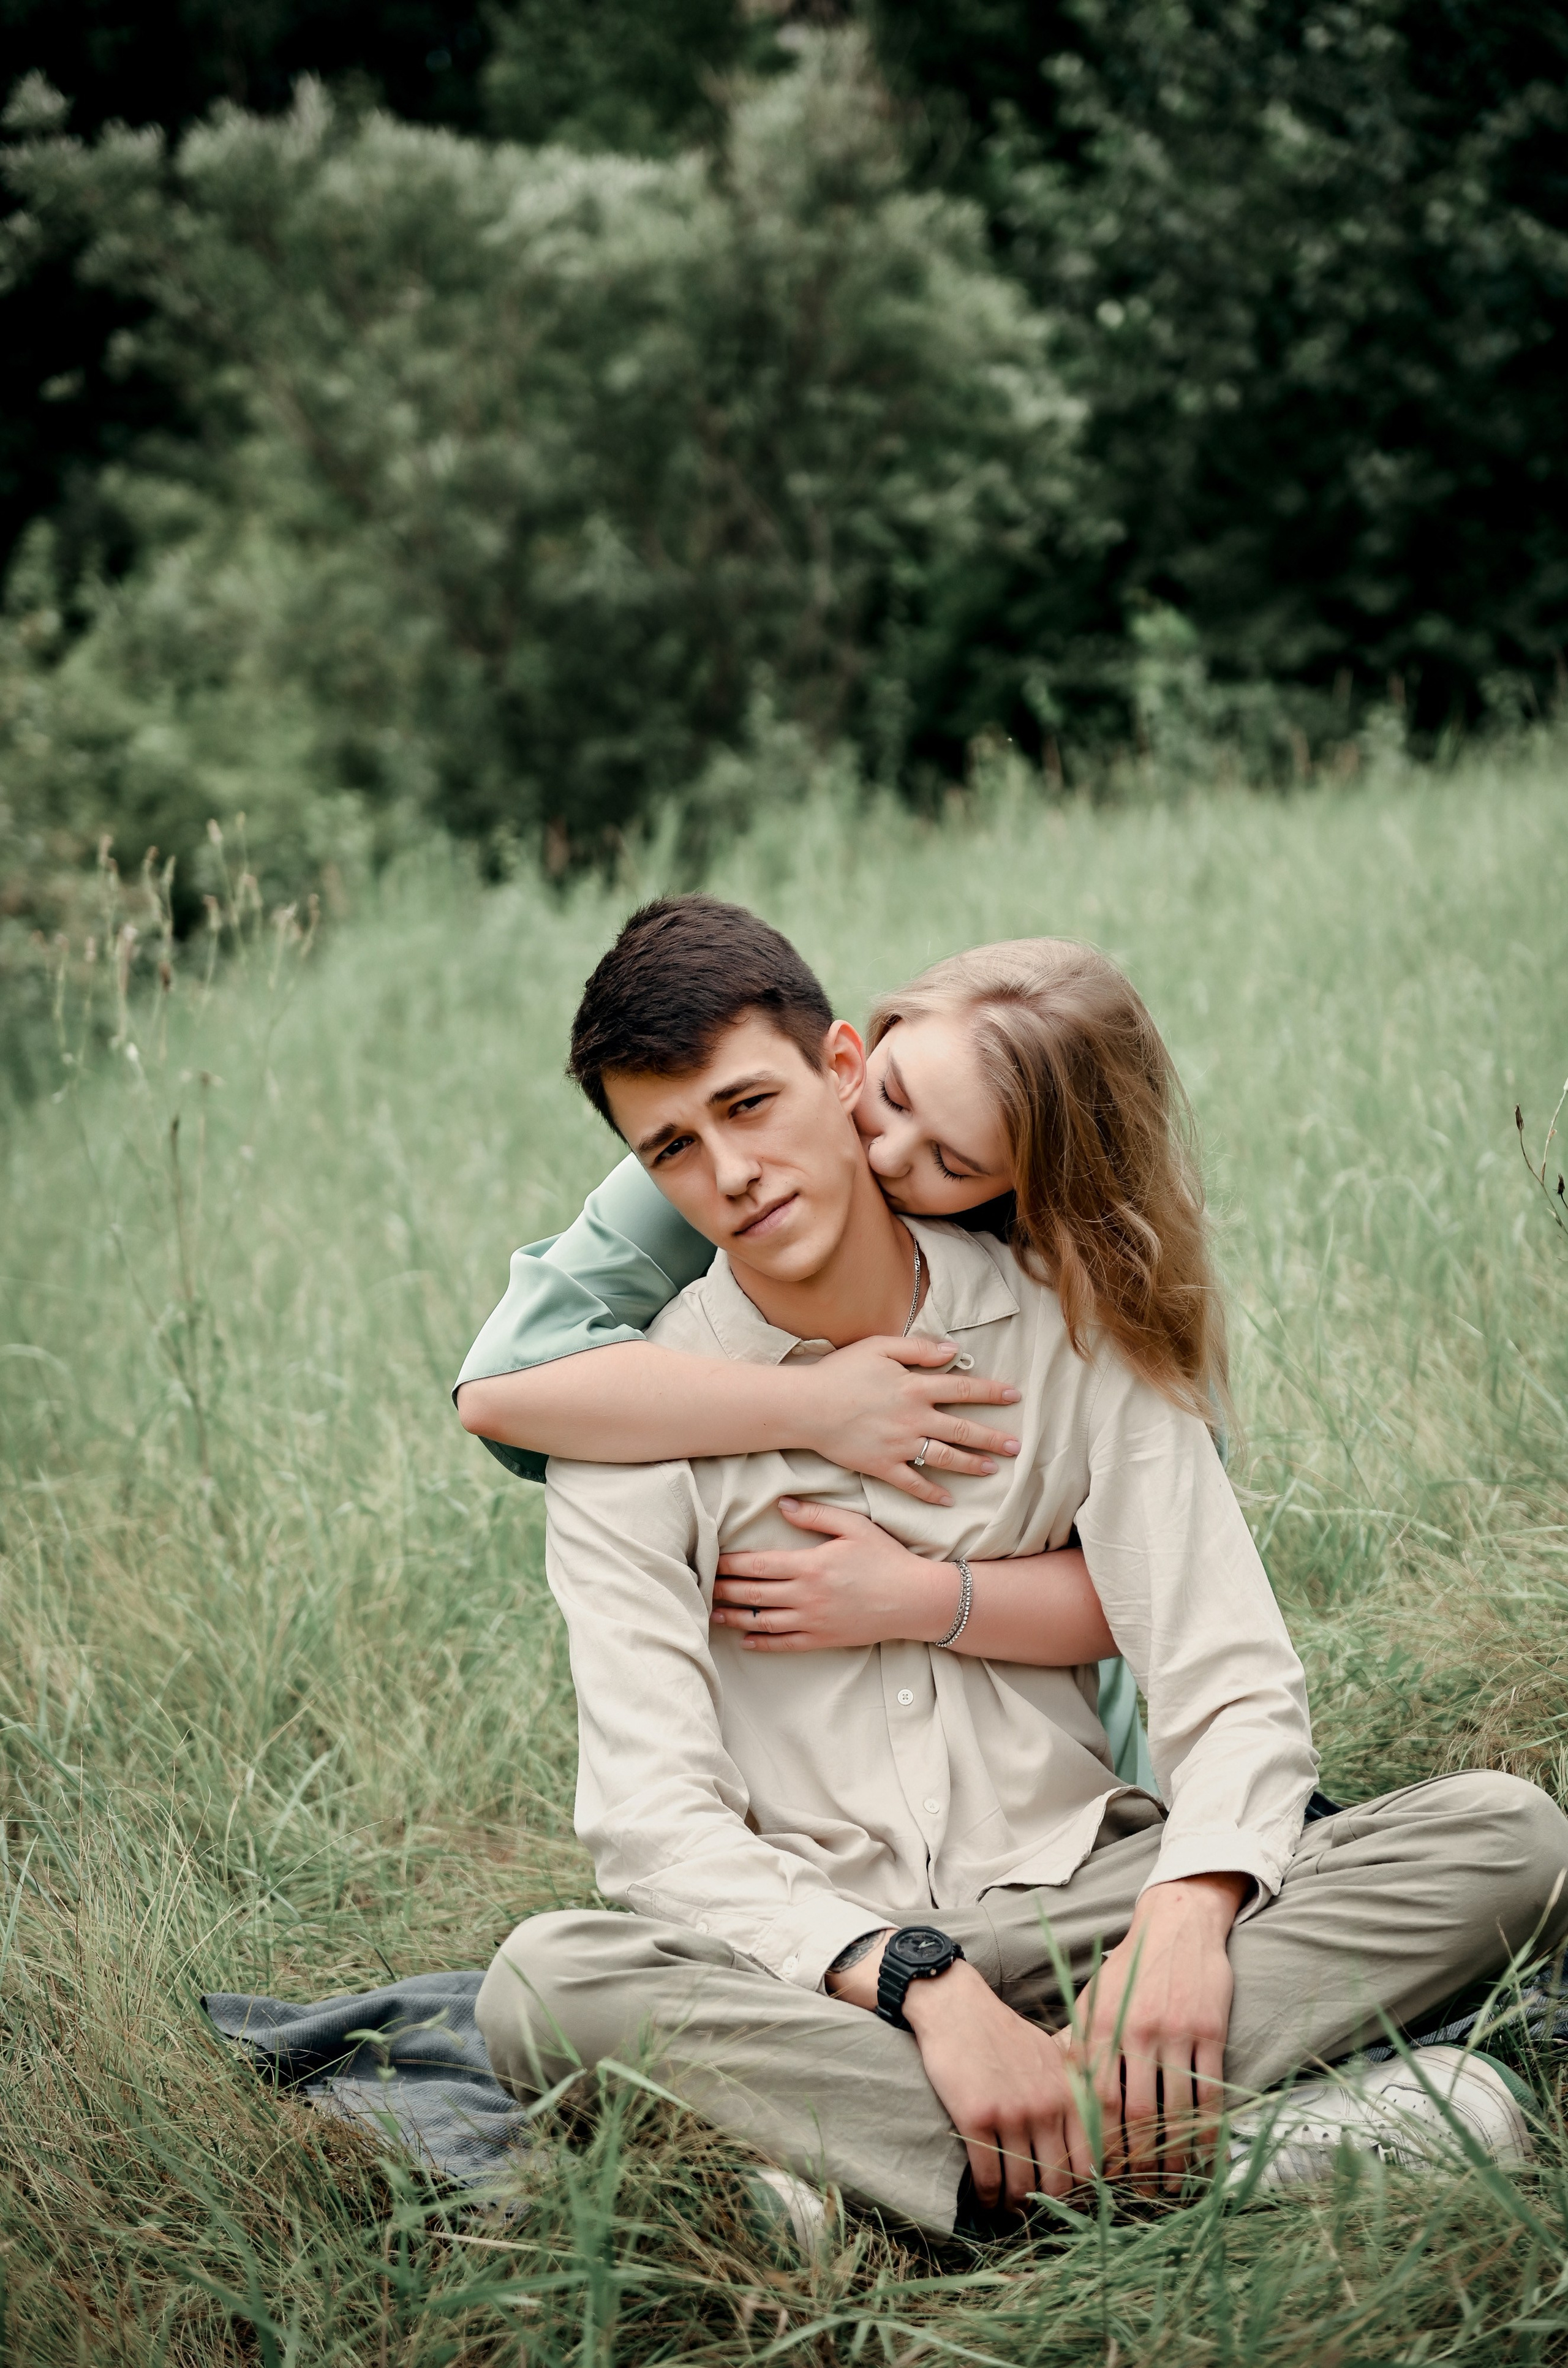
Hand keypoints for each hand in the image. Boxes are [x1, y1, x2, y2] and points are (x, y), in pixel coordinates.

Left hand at [713, 1499, 960, 1650]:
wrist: (914, 1600)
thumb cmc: (885, 1558)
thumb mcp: (854, 1526)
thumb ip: (816, 1514)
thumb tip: (782, 1505)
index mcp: (810, 1565)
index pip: (758, 1565)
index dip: (730, 1564)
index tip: (712, 1560)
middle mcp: (807, 1596)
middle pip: (753, 1593)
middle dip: (724, 1589)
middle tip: (702, 1586)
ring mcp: (813, 1621)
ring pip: (762, 1621)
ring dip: (734, 1617)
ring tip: (713, 1612)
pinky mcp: (823, 1639)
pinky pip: (785, 1644)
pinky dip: (761, 1642)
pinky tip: (745, 1639)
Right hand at [795, 1335, 1020, 1506]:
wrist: (806, 1407)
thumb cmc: (840, 1371)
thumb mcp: (880, 1347)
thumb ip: (919, 1349)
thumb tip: (953, 1351)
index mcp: (915, 1388)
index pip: (963, 1390)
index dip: (991, 1393)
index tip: (1014, 1397)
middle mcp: (913, 1419)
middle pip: (962, 1430)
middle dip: (992, 1438)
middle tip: (1017, 1446)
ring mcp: (899, 1446)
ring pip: (944, 1459)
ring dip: (971, 1465)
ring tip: (992, 1469)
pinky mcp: (882, 1466)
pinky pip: (912, 1483)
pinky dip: (931, 1494)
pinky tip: (948, 1500)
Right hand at [908, 1965, 1085, 2208]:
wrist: (957, 2007)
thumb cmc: (1003, 2033)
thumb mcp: (1050, 2056)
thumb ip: (1070, 2094)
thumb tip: (1086, 2140)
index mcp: (1069, 2093)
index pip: (1088, 2162)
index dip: (1078, 2191)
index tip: (1064, 2200)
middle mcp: (1046, 2106)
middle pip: (1057, 2182)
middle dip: (1046, 2207)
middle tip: (1034, 2212)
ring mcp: (1012, 2114)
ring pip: (1021, 2186)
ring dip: (1013, 2208)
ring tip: (1006, 2211)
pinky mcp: (976, 2118)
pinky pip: (988, 2176)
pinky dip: (987, 2198)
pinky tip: (983, 2200)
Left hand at [1066, 1873, 1247, 2191]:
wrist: (1175, 1924)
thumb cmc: (1128, 1970)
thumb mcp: (1093, 2000)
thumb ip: (1078, 2045)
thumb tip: (1058, 2097)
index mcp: (1101, 2026)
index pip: (1097, 2099)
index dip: (1101, 2142)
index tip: (1102, 2176)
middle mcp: (1136, 2030)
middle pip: (1136, 2112)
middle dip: (1138, 2160)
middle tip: (1139, 2193)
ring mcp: (1175, 2030)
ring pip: (1175, 2109)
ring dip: (1175, 2155)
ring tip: (1172, 2185)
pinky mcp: (1210, 2030)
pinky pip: (1211, 2091)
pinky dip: (1209, 2130)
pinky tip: (1206, 2156)